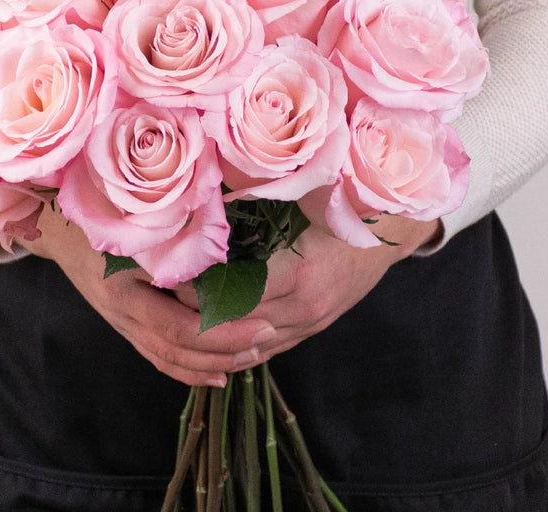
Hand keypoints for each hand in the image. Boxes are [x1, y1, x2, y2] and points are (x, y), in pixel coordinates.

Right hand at [24, 203, 279, 386]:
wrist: (57, 227)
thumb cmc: (100, 212)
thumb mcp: (135, 220)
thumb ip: (174, 237)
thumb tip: (228, 252)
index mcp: (124, 288)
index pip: (181, 327)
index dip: (225, 333)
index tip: (265, 323)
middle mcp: (122, 313)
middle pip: (178, 349)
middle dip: (227, 350)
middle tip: (269, 339)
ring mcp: (122, 323)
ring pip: (168, 359)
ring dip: (212, 364)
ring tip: (252, 358)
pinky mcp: (124, 325)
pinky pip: (157, 357)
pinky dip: (188, 370)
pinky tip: (218, 373)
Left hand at [173, 214, 440, 362]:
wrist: (392, 230)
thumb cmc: (344, 204)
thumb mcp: (304, 195)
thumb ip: (257, 199)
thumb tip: (206, 195)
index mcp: (296, 275)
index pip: (225, 297)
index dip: (189, 289)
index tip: (162, 272)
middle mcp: (301, 309)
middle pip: (229, 329)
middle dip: (188, 317)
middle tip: (155, 299)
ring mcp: (307, 325)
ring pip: (244, 348)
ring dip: (206, 338)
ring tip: (169, 318)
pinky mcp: (309, 331)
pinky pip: (263, 352)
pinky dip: (231, 349)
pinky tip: (205, 341)